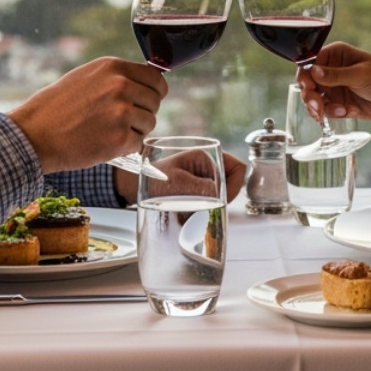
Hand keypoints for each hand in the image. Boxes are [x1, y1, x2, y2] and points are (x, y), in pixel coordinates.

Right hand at [8, 57, 165, 172]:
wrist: (34, 134)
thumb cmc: (56, 107)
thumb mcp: (86, 77)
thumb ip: (116, 77)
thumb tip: (146, 82)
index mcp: (113, 67)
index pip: (156, 77)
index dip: (155, 91)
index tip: (148, 99)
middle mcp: (121, 86)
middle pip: (155, 101)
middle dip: (143, 112)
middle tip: (121, 120)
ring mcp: (122, 112)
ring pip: (149, 123)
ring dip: (135, 130)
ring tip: (109, 131)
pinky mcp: (120, 138)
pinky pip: (138, 142)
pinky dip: (125, 147)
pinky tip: (104, 143)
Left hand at [112, 149, 245, 204]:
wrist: (133, 186)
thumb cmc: (152, 180)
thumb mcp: (178, 184)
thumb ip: (202, 189)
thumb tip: (221, 199)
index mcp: (205, 156)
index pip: (237, 168)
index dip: (234, 186)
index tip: (222, 200)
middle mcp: (206, 166)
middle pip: (230, 183)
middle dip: (221, 199)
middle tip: (206, 209)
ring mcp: (202, 177)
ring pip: (221, 194)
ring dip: (211, 206)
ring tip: (192, 211)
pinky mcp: (196, 189)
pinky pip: (210, 201)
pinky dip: (203, 210)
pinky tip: (188, 213)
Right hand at [297, 41, 370, 146]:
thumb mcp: (361, 75)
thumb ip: (336, 75)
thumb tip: (313, 71)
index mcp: (336, 55)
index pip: (310, 62)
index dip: (305, 76)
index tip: (308, 88)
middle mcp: (332, 70)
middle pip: (308, 83)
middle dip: (311, 97)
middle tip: (317, 108)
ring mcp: (334, 87)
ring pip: (314, 99)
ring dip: (321, 108)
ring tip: (339, 112)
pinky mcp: (338, 103)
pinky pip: (326, 110)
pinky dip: (334, 113)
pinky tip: (349, 112)